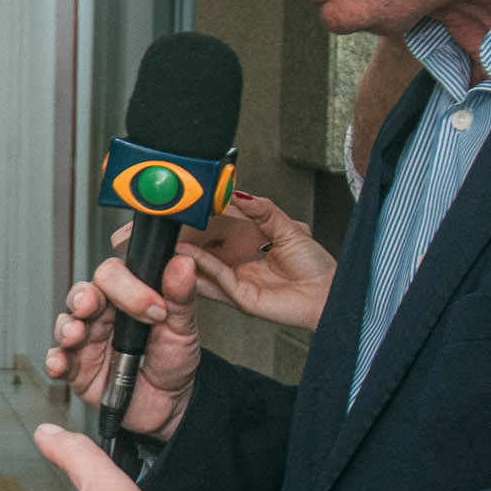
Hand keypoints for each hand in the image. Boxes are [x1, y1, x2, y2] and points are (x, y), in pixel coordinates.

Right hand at [44, 252, 203, 442]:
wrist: (170, 402)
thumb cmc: (173, 360)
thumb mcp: (183, 328)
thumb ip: (180, 297)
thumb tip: (182, 264)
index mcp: (126, 297)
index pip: (114, 276)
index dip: (128, 287)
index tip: (154, 309)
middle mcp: (102, 315)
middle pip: (82, 294)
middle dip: (83, 298)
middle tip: (90, 306)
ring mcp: (86, 341)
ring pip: (66, 324)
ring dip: (67, 328)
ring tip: (75, 335)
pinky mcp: (77, 369)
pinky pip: (59, 361)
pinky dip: (55, 361)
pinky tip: (60, 363)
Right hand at [117, 191, 334, 331]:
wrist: (332, 295)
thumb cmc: (317, 268)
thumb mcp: (289, 227)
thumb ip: (263, 209)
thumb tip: (238, 193)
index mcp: (247, 241)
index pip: (213, 226)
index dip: (194, 217)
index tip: (177, 205)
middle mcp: (237, 260)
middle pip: (200, 245)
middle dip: (178, 236)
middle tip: (158, 223)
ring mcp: (235, 279)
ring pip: (200, 264)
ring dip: (181, 253)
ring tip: (164, 239)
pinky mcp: (239, 296)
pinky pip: (214, 279)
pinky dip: (198, 266)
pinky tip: (184, 254)